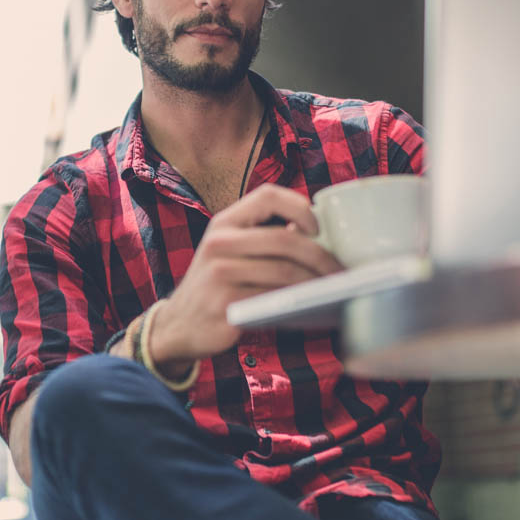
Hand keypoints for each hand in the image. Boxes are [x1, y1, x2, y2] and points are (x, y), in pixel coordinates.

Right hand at [148, 184, 343, 369]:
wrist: (180, 324)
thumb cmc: (216, 284)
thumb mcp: (230, 250)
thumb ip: (263, 236)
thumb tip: (318, 233)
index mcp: (225, 222)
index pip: (268, 195)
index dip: (300, 206)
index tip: (318, 227)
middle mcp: (220, 242)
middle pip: (284, 239)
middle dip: (320, 255)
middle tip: (339, 270)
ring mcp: (220, 273)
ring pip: (283, 270)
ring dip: (315, 281)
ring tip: (332, 288)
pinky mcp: (226, 303)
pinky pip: (273, 298)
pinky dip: (299, 301)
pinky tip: (312, 305)